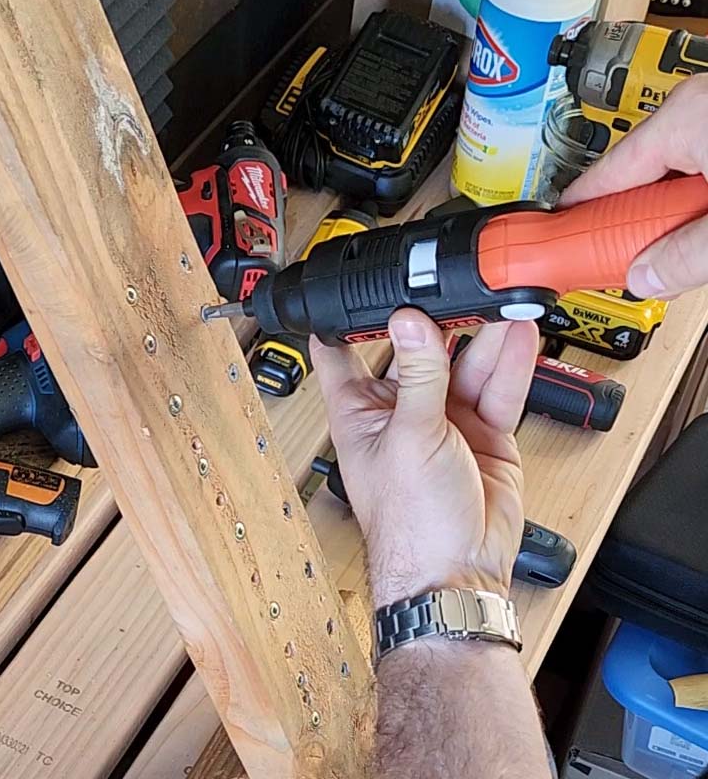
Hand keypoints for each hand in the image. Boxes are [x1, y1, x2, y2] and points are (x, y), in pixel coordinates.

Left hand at [313, 310, 537, 607]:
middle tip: (452, 285)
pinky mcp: (484, 432)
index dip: (346, 317)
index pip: (342, 352)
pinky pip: (498, 388)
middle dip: (435, 320)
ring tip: (495, 301)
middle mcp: (400, 411)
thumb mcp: (410, 436)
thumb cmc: (409, 525)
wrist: (457, 575)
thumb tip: (410, 324)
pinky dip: (509, 362)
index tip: (359, 283)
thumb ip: (418, 377)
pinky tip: (516, 333)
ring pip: (463, 364)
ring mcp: (445, 420)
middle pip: (416, 349)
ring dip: (479, 336)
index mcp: (359, 412)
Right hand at [562, 74, 707, 299]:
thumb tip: (646, 277)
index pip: (603, 177)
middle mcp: (695, 105)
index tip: (557, 245)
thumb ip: (687, 254)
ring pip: (673, 174)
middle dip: (640, 221)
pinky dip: (697, 195)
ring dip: (675, 212)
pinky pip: (698, 163)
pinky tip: (702, 220)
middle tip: (636, 258)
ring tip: (689, 242)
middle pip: (637, 178)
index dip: (578, 219)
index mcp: (682, 116)